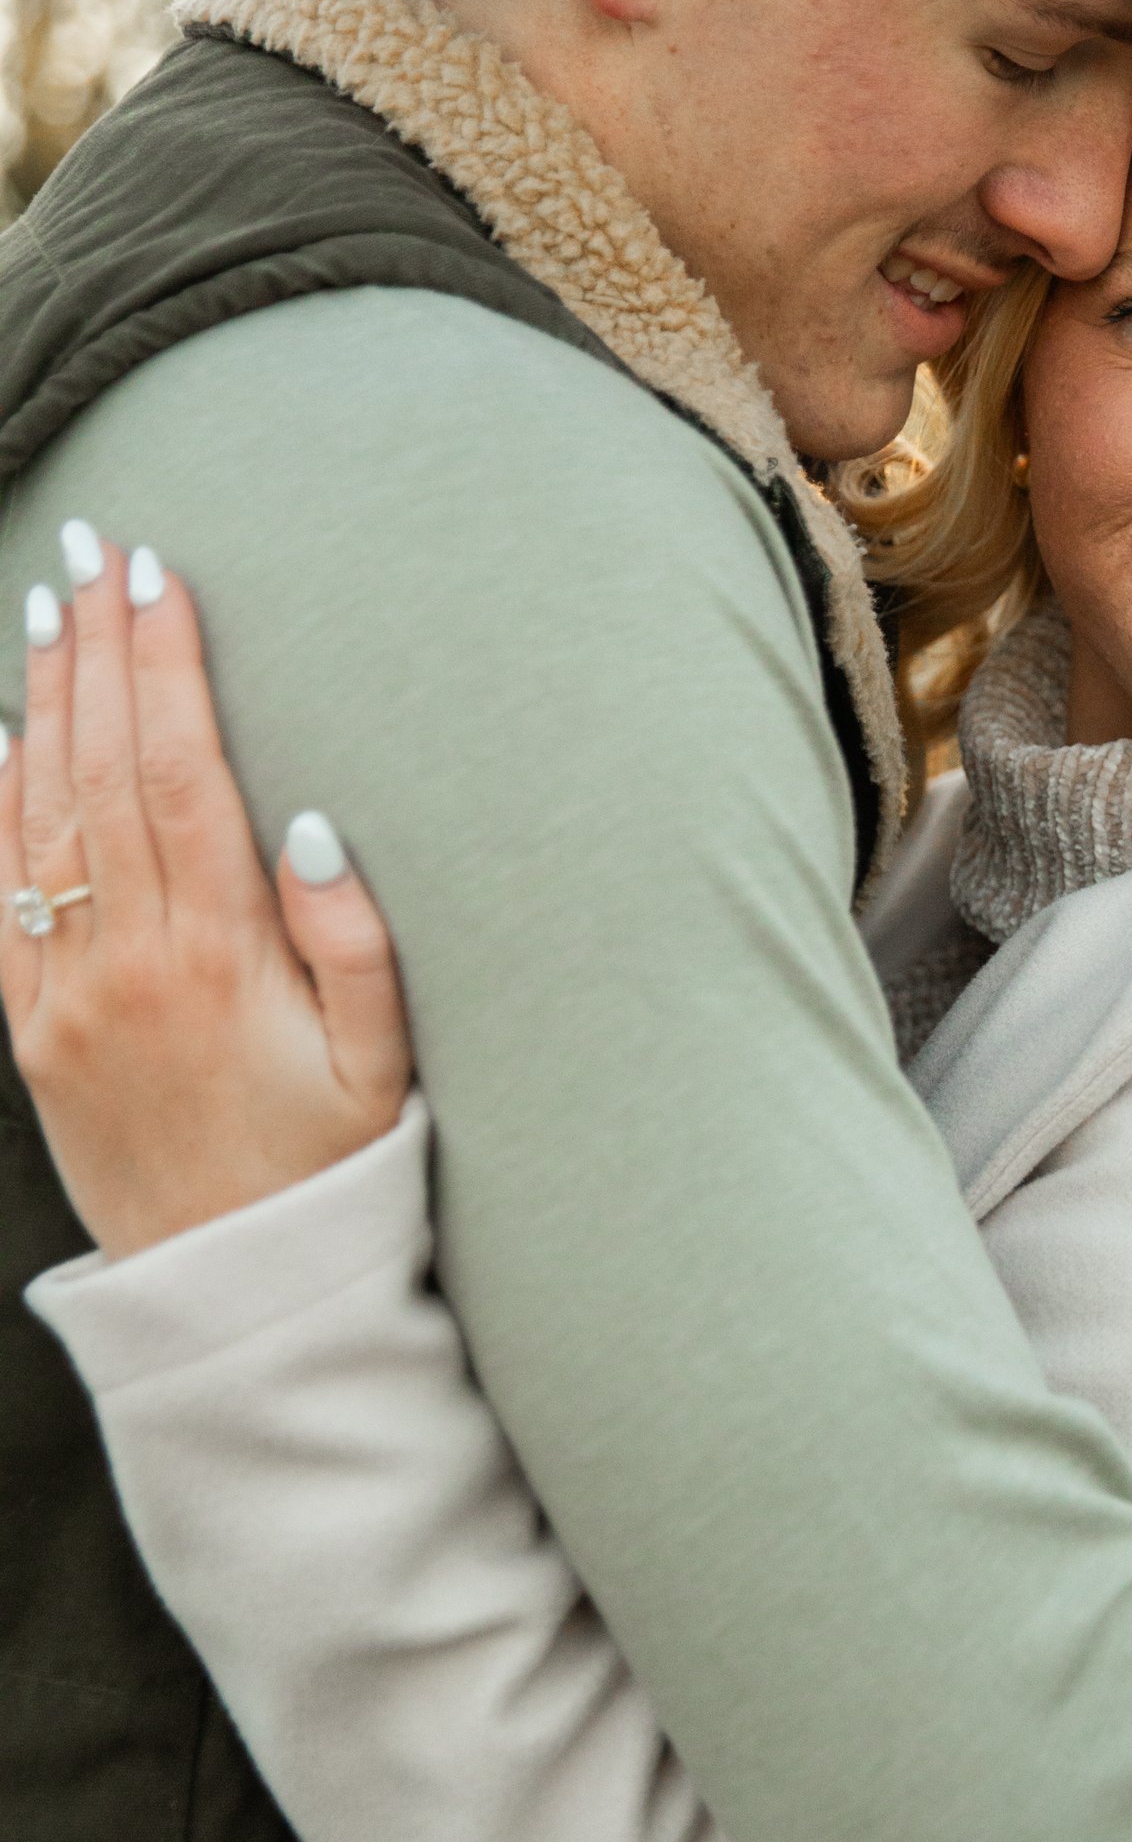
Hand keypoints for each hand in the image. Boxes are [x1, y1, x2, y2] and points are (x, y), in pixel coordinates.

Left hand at [0, 525, 412, 1257]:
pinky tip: (7, 731)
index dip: (166, 666)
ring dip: (47, 698)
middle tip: (97, 548)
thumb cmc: (330, 1171)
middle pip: (101, 769)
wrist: (234, 1293)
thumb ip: (353, 939)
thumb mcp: (383, 1065)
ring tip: (56, 603)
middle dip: (100, 648)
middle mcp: (127, 963)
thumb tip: (304, 817)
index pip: (179, 773)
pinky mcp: (32, 1029)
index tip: (162, 577)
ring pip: (43, 813)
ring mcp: (66, 995)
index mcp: (219, 959)